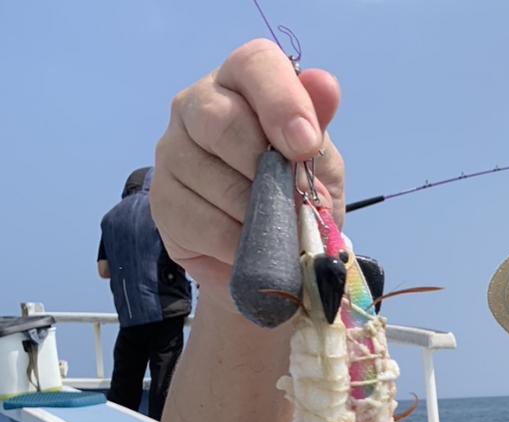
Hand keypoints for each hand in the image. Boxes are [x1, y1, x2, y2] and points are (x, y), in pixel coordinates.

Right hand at [151, 39, 343, 306]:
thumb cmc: (293, 190)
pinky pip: (203, 224)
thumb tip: (325, 86)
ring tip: (279, 232)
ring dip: (258, 215)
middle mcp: (196, 106)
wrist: (267, 249)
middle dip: (265, 168)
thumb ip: (318, 125)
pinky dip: (239, 244)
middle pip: (220, 121)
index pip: (254, 66)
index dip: (282, 102)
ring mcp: (172, 153)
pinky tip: (252, 248)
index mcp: (241, 82)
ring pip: (213, 180)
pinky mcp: (163, 202)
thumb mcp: (318, 160)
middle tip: (294, 202)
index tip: (306, 145)